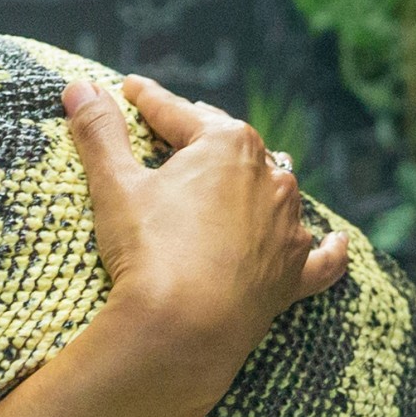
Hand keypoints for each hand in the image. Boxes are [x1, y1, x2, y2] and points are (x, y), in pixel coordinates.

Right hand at [62, 75, 350, 380]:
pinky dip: (327, 249)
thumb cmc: (151, 250)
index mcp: (229, 144)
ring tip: (242, 176)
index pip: (178, 114)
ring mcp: (288, 226)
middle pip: (232, 145)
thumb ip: (101, 132)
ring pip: (277, 190)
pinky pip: (320, 258)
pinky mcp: (294, 274)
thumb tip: (79, 88)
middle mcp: (270, 177)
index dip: (148, 100)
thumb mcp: (117, 185)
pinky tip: (336, 242)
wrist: (185, 328)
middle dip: (203, 133)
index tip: (130, 90)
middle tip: (177, 124)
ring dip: (259, 181)